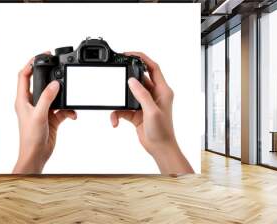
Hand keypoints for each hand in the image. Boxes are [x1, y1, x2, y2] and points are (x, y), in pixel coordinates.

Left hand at [13, 55, 76, 173]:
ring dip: (63, 96)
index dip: (30, 64)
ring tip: (69, 95)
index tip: (41, 56)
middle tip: (59, 68)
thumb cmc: (30, 138)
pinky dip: (69, 110)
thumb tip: (54, 84)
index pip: (23, 76)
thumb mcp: (39, 115)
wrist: (37, 155)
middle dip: (50, 77)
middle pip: (41, 83)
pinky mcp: (51, 118)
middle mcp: (31, 103)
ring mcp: (42, 110)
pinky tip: (73, 115)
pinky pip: (62, 109)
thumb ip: (47, 98)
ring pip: (54, 96)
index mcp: (22, 100)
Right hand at [110, 52, 193, 174]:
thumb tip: (132, 80)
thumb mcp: (152, 111)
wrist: (159, 148)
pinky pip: (123, 108)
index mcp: (162, 90)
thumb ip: (142, 95)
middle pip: (138, 79)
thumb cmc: (162, 131)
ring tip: (114, 104)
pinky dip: (117, 114)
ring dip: (120, 99)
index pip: (153, 68)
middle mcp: (154, 95)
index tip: (129, 54)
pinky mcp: (137, 112)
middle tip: (116, 73)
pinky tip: (115, 121)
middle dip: (126, 77)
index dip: (142, 58)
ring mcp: (145, 103)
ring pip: (128, 94)